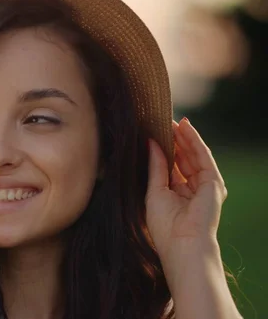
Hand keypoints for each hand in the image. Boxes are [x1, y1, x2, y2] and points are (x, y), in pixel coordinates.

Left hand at [145, 117, 226, 262]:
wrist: (182, 244)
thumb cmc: (164, 225)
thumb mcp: (155, 191)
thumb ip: (156, 166)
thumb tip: (150, 142)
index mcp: (175, 193)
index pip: (170, 165)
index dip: (163, 148)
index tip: (151, 131)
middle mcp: (191, 188)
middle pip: (182, 158)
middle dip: (173, 139)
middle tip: (160, 119)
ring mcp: (204, 186)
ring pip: (193, 154)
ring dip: (183, 136)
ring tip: (171, 119)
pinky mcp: (213, 183)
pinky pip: (203, 156)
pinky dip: (194, 141)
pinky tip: (185, 127)